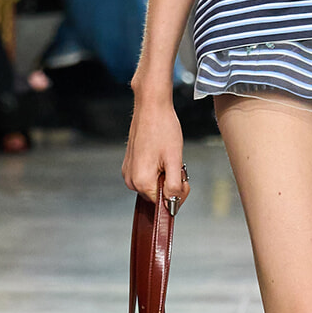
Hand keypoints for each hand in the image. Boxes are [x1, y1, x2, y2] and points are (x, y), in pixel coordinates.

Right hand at [122, 88, 189, 207]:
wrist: (151, 107)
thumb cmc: (164, 129)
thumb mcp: (175, 160)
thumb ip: (174, 186)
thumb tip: (172, 205)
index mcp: (142, 182)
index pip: (163, 203)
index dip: (177, 193)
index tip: (183, 177)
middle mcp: (131, 180)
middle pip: (157, 195)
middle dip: (170, 184)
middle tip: (177, 165)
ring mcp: (128, 172)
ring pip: (152, 185)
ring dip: (164, 177)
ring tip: (168, 158)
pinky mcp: (129, 164)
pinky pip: (146, 176)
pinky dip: (156, 170)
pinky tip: (160, 155)